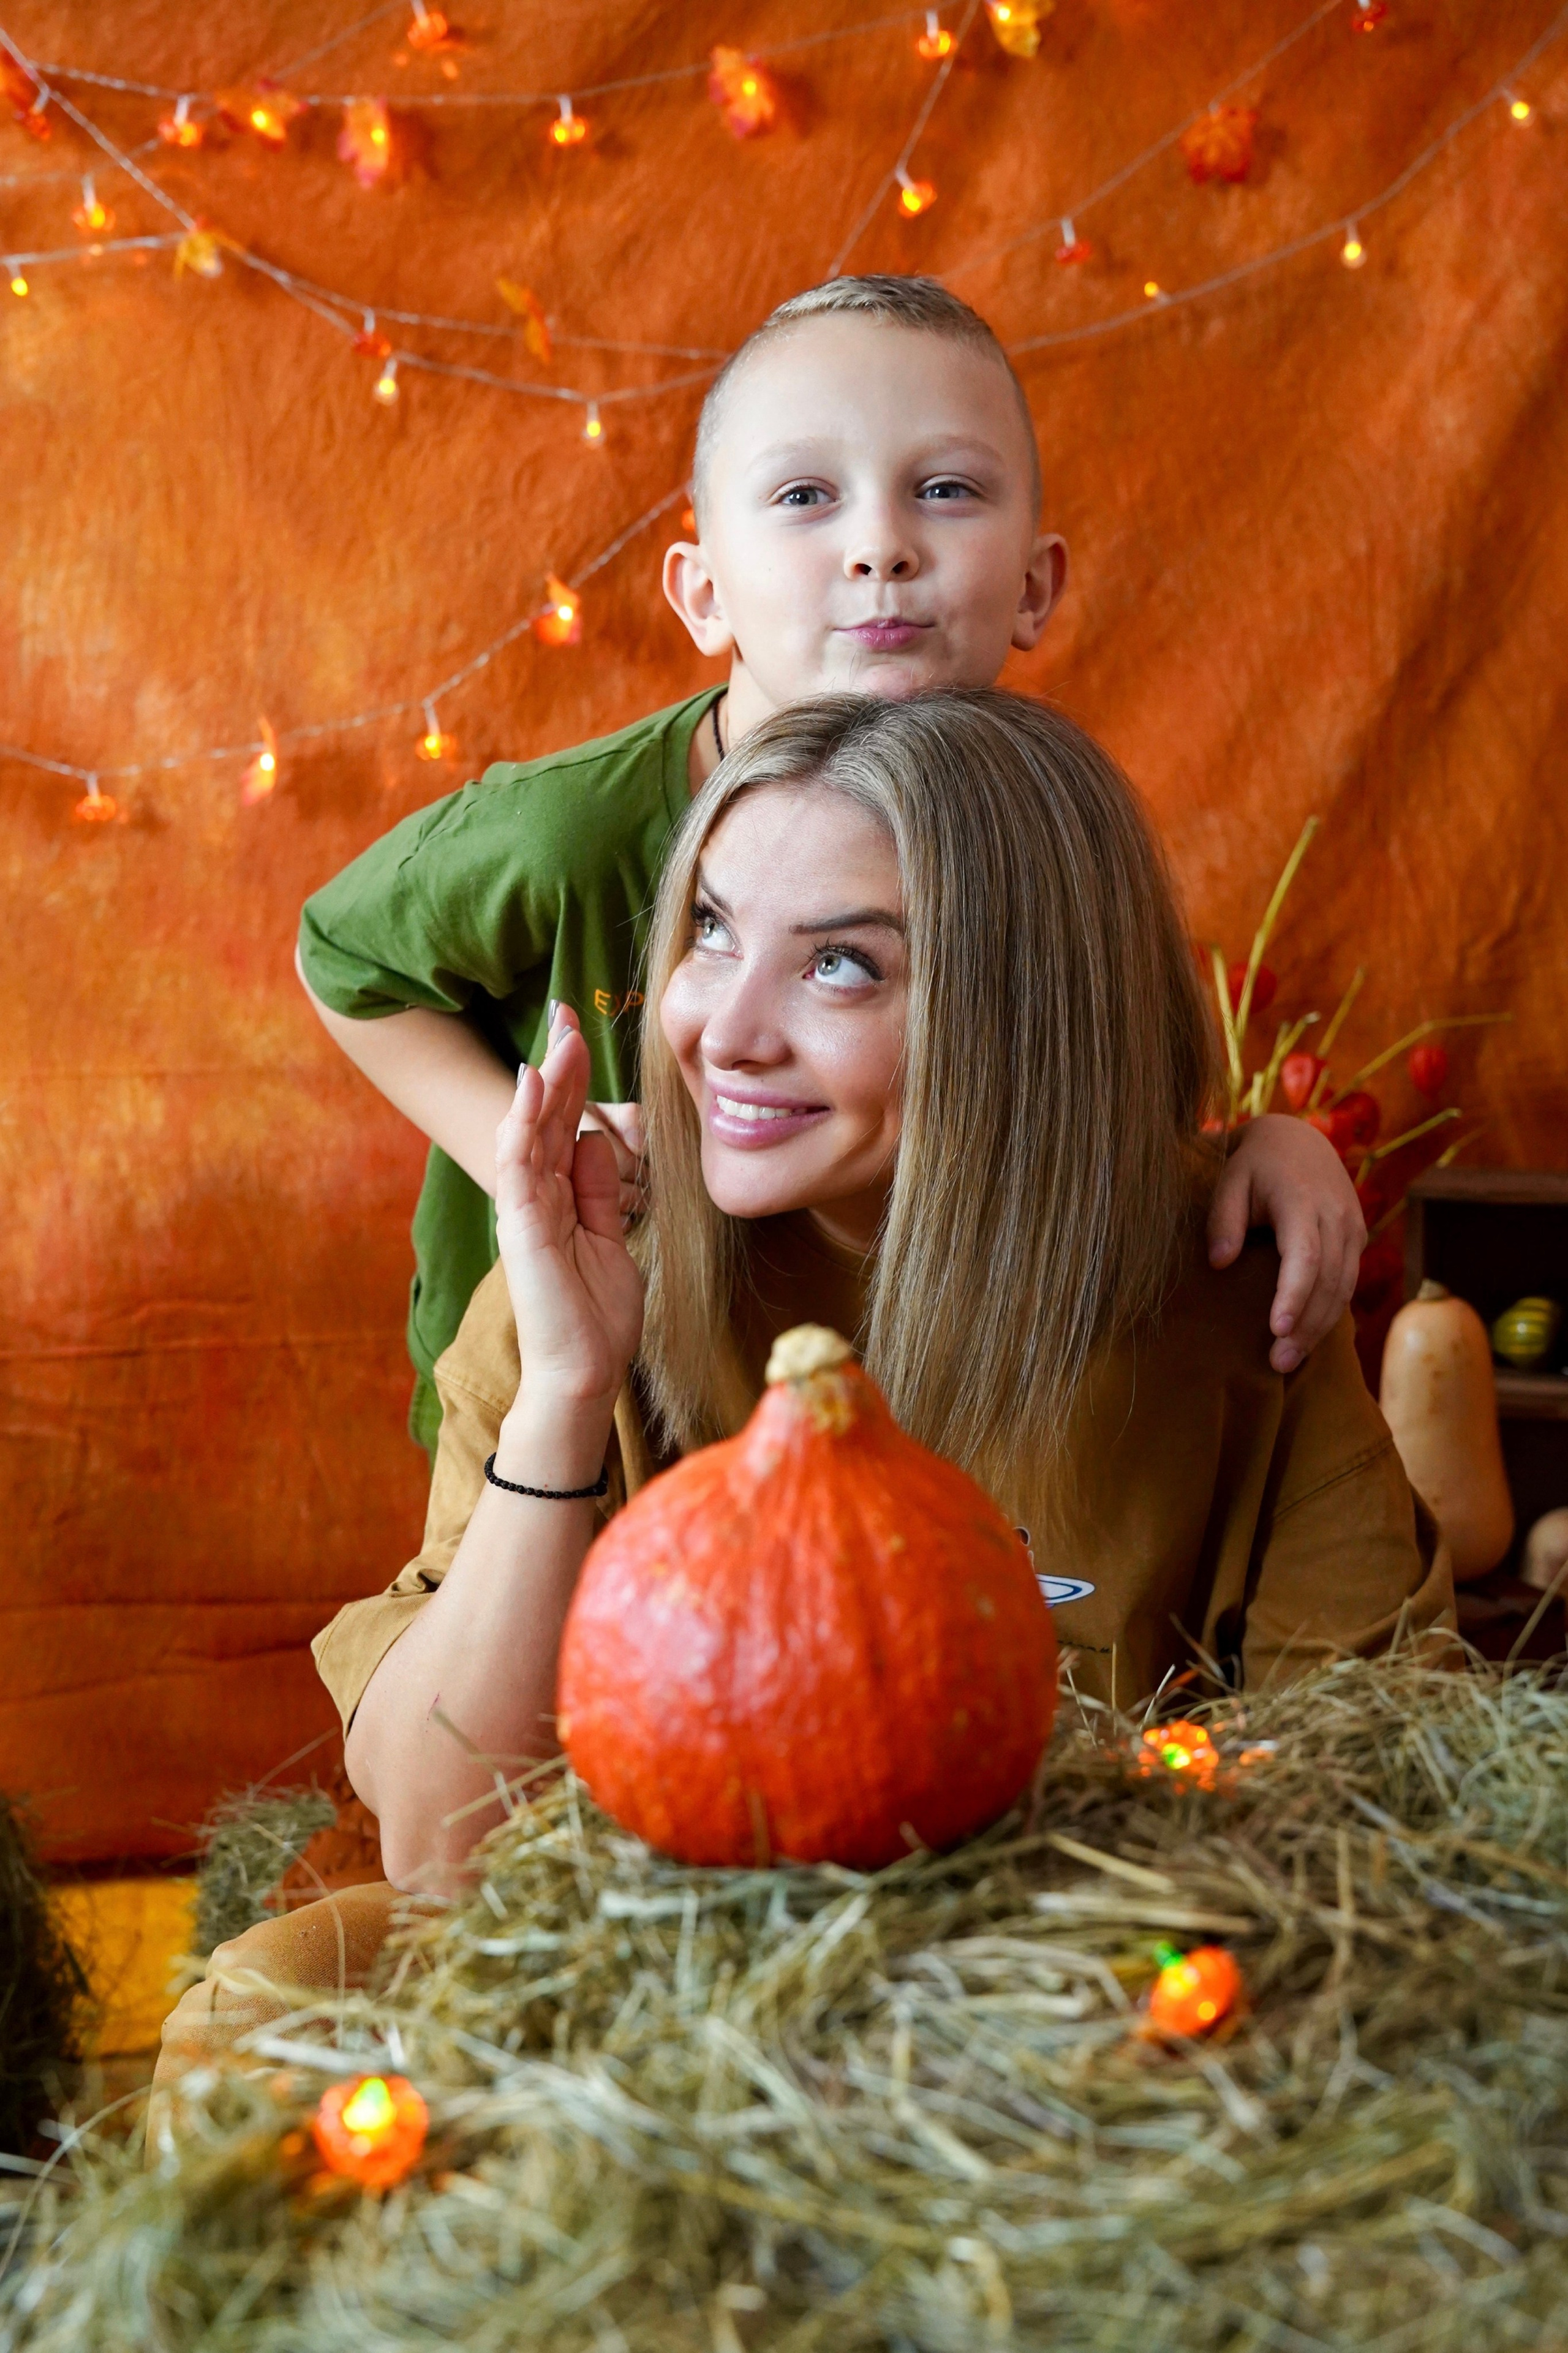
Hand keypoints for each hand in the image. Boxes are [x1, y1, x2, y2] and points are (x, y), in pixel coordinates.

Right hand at [494, 1006, 644, 1422]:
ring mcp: (524, 1208)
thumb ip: (601, 1191)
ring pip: (528, 1128)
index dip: (572, 1078)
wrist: (584, 1372)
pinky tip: (532, 1082)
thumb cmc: (597, 1315)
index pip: (563, 1123)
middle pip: (543, 1116)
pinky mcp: (520, 1225)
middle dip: (557, 1062)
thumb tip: (594, 1141)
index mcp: (558, 1197)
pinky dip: (522, 1120)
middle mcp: (536, 1195)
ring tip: (559, 1034)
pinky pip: (518, 1162)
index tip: (581, 1033)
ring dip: (544, 1079)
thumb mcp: (612, 1238)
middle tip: (567, 1011)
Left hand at [1208, 1112, 1366, 1374]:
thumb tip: (1219, 1263)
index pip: (1307, 1257)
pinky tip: (1307, 1337)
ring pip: (1344, 1287)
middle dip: (1307, 1326)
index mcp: (1304, 1201)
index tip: (1276, 1329)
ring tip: (1288, 1361)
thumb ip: (1223, 1220)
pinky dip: (1330, 1312)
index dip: (1294, 1296)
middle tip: (1279, 1363)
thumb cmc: (1254, 1165)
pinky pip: (1348, 1282)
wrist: (1296, 1139)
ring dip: (1320, 1327)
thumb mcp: (1229, 1181)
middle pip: (1330, 1281)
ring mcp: (1353, 1228)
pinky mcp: (1357, 1239)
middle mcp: (1337, 1216)